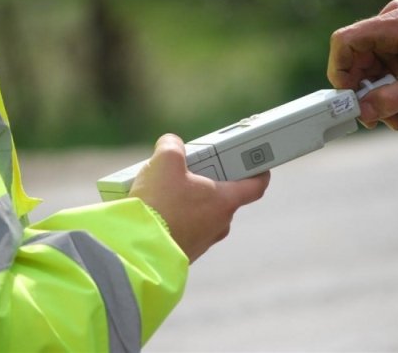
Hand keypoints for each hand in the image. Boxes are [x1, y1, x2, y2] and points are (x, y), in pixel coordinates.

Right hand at [129, 134, 270, 262]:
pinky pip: (186, 229)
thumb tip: (172, 145)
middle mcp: (220, 223)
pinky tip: (156, 211)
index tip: (258, 164)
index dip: (259, 172)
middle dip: (209, 182)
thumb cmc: (159, 205)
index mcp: (225, 201)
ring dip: (189, 201)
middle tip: (190, 169)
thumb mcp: (165, 162)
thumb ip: (172, 146)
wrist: (137, 250)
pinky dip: (176, 218)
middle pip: (223, 197)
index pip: (256, 186)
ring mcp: (204, 241)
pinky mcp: (185, 252)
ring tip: (164, 191)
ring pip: (202, 214)